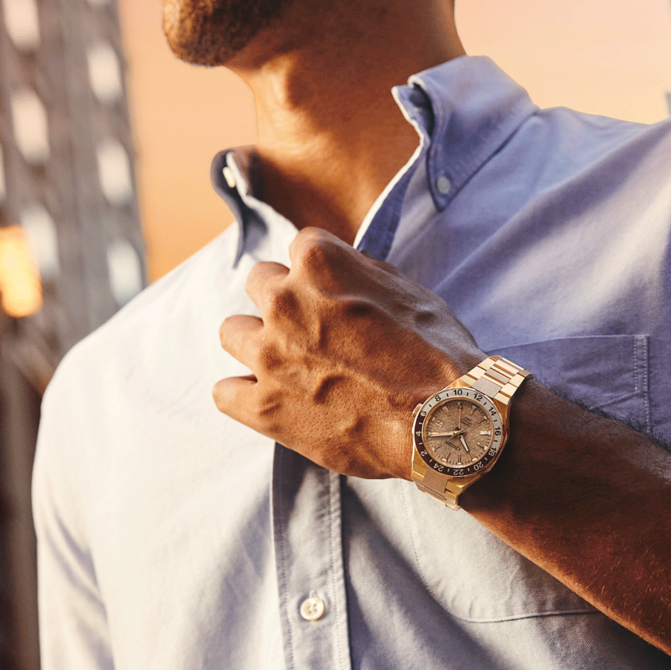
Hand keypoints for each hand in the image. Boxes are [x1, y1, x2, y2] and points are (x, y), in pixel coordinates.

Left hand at [213, 227, 484, 478]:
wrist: (445, 420)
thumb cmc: (436, 354)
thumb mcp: (407, 289)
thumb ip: (358, 272)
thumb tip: (338, 270)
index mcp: (318, 262)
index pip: (299, 249)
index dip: (322, 275)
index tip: (338, 296)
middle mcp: (284, 301)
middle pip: (259, 284)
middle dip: (285, 302)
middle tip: (316, 329)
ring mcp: (269, 356)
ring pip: (232, 332)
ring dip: (258, 342)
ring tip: (290, 363)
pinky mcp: (264, 408)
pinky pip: (224, 392)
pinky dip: (245, 394)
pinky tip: (272, 399)